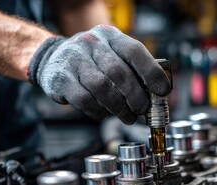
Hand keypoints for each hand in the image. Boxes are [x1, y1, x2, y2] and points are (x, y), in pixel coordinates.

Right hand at [28, 25, 170, 123]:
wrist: (53, 59)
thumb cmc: (92, 61)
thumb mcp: (112, 55)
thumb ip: (133, 71)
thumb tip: (157, 96)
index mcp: (110, 36)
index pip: (134, 51)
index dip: (152, 72)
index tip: (163, 91)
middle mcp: (91, 43)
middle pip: (119, 73)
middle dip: (135, 96)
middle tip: (141, 110)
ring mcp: (73, 60)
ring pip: (102, 88)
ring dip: (118, 108)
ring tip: (126, 116)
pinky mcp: (60, 79)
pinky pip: (85, 100)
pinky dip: (99, 111)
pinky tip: (104, 113)